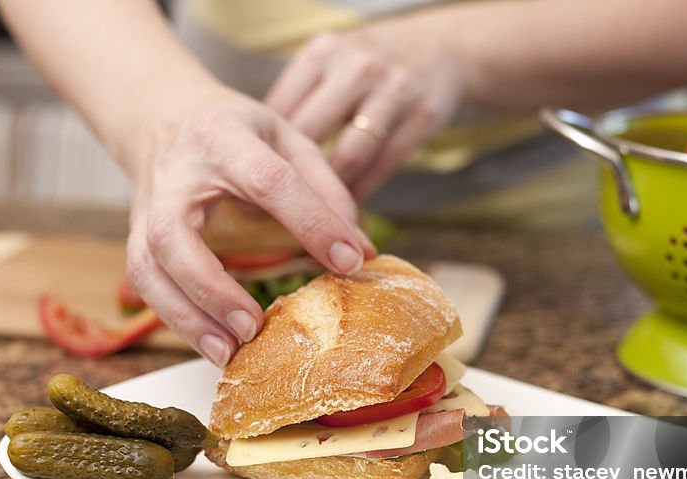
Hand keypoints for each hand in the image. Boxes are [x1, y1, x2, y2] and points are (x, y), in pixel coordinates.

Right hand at [127, 85, 375, 366]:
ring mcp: (146, 209)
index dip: (310, 221)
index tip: (348, 261)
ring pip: (148, 269)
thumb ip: (326, 190)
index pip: (267, 180)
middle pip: (174, 236)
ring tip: (229, 352)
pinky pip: (145, 284)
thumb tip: (362, 251)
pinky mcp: (137, 237)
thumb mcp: (287, 139)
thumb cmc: (236, 133)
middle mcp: (174, 175)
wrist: (165, 119)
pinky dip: (177, 320)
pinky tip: (213, 345)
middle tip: (253, 327)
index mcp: (222, 137)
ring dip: (187, 317)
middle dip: (213, 288)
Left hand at [266, 29, 463, 199]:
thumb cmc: (366, 68)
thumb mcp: (329, 65)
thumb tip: (256, 157)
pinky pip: (382, 167)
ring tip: (308, 220)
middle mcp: (356, 68)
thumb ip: (297, 103)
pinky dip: (361, 194)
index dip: (261, 155)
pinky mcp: (422, 117)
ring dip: (326, 197)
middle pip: (309, 137)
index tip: (247, 188)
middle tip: (267, 213)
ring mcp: (392, 91)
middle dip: (286, 181)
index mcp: (323, 54)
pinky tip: (345, 213)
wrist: (439, 49)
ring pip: (347, 158)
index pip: (280, 113)